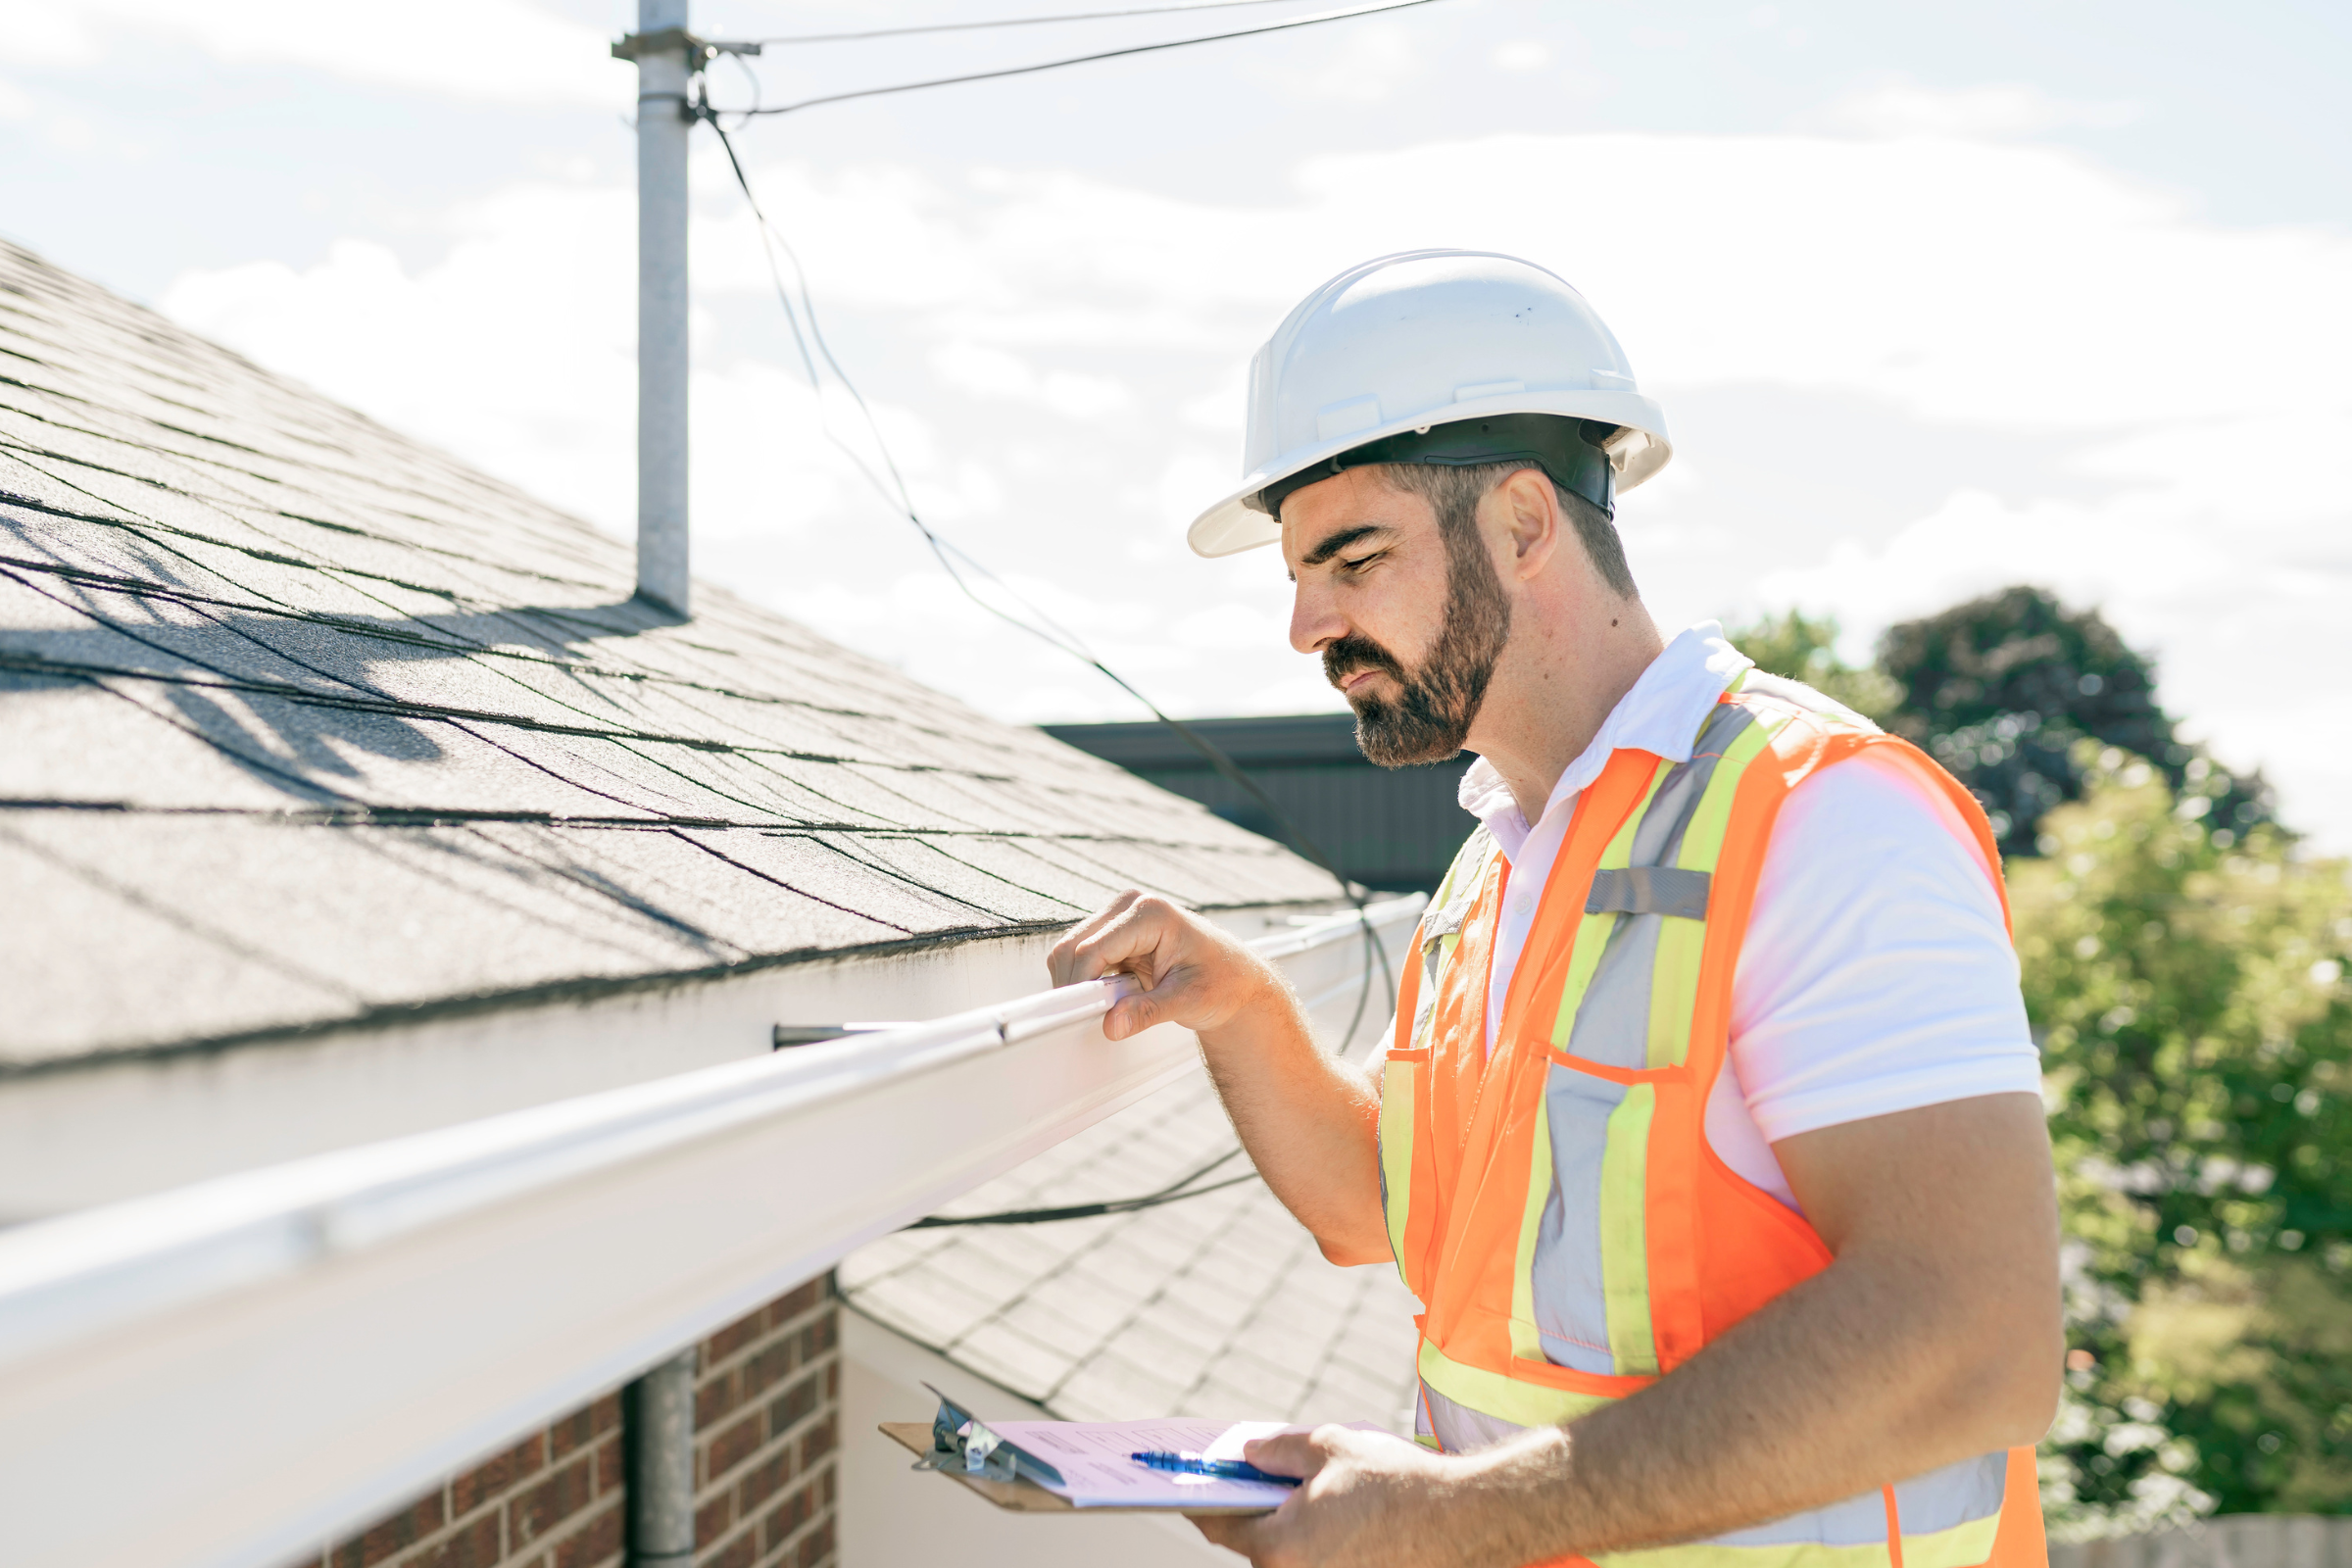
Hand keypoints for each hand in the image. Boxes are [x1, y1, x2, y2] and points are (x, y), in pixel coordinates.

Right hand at [1048, 890, 1283, 1041]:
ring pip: (1072, 952)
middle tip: (1093, 1017)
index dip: (1081, 985)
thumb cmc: (1223, 980)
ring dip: (1082, 983)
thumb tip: (1113, 1023)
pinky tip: (1114, 996)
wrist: (1235, 978)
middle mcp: (1130, 907)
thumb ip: (1148, 1011)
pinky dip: (1088, 981)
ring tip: (1114, 1005)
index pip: (1093, 949)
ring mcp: (1120, 918)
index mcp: (1151, 913)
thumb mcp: (1189, 1000)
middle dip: (1077, 985)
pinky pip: (1083, 958)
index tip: (1079, 1015)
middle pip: (1074, 947)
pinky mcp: (1115, 934)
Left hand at [1192, 1425, 1483, 1567]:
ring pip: (1293, 1557)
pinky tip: (1344, 1518)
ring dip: (1294, 1530)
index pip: (1220, 1526)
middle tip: (1262, 1480)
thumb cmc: (1395, 1483)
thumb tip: (1248, 1453)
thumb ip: (1278, 1450)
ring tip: (1316, 1495)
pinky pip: (1323, 1563)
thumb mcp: (1329, 1446)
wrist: (1464, 1521)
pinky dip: (1323, 1544)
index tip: (1188, 1491)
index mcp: (1280, 1546)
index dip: (1201, 1504)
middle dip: (1258, 1513)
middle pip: (1258, 1545)